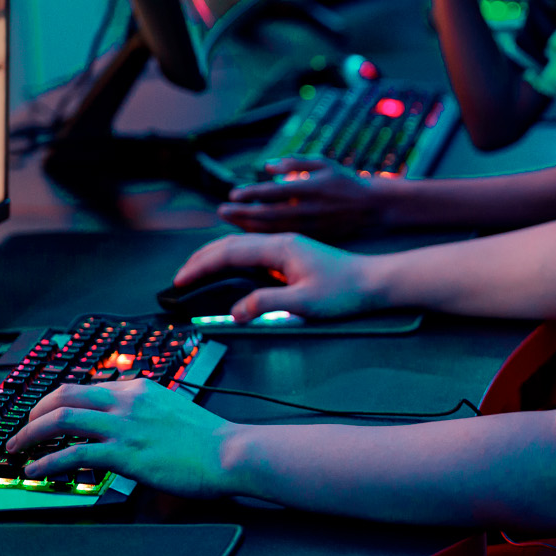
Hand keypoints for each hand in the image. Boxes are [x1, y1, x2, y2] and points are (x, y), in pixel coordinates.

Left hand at [9, 380, 242, 498]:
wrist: (230, 452)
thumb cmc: (208, 439)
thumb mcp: (172, 410)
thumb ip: (143, 412)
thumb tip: (123, 425)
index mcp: (139, 388)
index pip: (85, 387)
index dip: (56, 401)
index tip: (44, 414)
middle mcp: (128, 401)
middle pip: (64, 396)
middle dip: (34, 413)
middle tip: (23, 429)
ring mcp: (125, 426)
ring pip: (61, 420)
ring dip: (31, 434)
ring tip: (17, 449)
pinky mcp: (125, 454)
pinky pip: (74, 455)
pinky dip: (48, 463)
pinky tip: (37, 471)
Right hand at [174, 232, 382, 322]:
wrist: (376, 282)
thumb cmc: (345, 291)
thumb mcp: (303, 303)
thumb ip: (266, 305)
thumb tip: (233, 313)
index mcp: (279, 247)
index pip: (228, 252)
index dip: (201, 266)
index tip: (180, 281)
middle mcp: (280, 242)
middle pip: (230, 245)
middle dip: (201, 260)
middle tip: (178, 279)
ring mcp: (287, 247)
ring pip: (241, 247)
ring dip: (215, 258)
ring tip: (196, 273)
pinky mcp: (293, 256)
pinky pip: (253, 253)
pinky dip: (233, 261)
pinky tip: (229, 272)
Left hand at [218, 156, 403, 236]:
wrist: (374, 207)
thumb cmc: (346, 182)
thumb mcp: (324, 164)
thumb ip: (294, 164)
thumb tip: (267, 167)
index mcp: (311, 189)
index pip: (274, 192)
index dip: (251, 193)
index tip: (233, 194)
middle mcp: (310, 210)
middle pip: (268, 214)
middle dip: (242, 213)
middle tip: (222, 211)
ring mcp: (312, 227)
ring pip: (273, 230)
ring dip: (249, 226)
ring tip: (232, 220)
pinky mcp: (315, 239)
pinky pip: (284, 239)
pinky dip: (265, 237)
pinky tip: (251, 234)